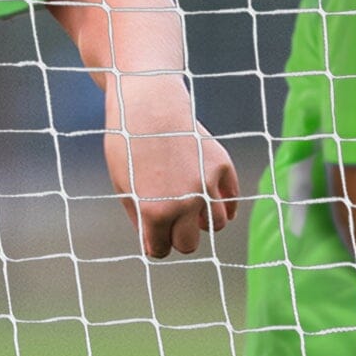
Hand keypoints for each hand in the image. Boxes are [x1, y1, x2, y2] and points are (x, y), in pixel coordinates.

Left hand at [104, 103, 241, 260]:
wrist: (148, 105)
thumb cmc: (128, 145)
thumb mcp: (123, 186)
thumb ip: (140, 219)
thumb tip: (153, 244)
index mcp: (155, 211)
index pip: (159, 250)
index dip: (154, 244)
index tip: (153, 235)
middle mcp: (184, 202)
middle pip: (189, 244)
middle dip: (178, 237)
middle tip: (171, 223)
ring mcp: (207, 184)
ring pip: (217, 225)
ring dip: (204, 223)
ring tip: (194, 212)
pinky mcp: (222, 166)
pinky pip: (232, 199)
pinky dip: (226, 205)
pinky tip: (216, 203)